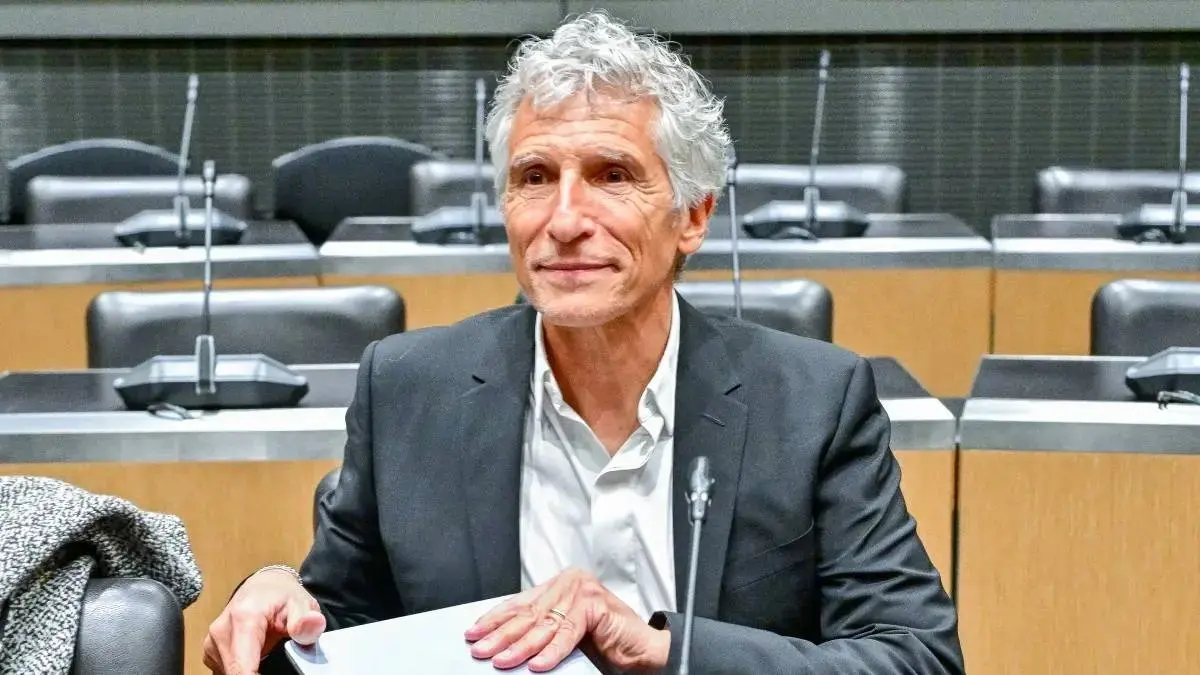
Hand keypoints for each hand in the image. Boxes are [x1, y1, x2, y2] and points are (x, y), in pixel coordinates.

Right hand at [202, 568, 326, 673]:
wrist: (263, 587)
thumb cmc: (281, 595)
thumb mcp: (301, 603)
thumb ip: (306, 619)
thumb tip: (313, 626)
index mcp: (243, 619)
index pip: (241, 666)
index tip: (271, 674)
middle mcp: (221, 631)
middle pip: (234, 672)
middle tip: (277, 664)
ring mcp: (212, 643)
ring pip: (229, 673)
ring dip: (250, 671)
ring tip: (270, 657)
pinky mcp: (211, 651)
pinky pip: (225, 670)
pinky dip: (241, 669)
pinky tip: (256, 661)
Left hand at [464, 566, 669, 672]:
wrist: (643, 651)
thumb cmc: (605, 644)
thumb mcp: (563, 634)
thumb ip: (540, 631)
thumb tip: (502, 644)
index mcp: (559, 586)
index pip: (520, 603)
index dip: (495, 619)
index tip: (473, 633)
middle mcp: (569, 582)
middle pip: (529, 613)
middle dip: (501, 635)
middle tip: (480, 649)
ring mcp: (582, 590)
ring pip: (544, 624)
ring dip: (520, 646)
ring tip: (502, 660)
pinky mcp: (595, 604)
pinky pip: (568, 632)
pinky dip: (551, 651)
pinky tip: (536, 664)